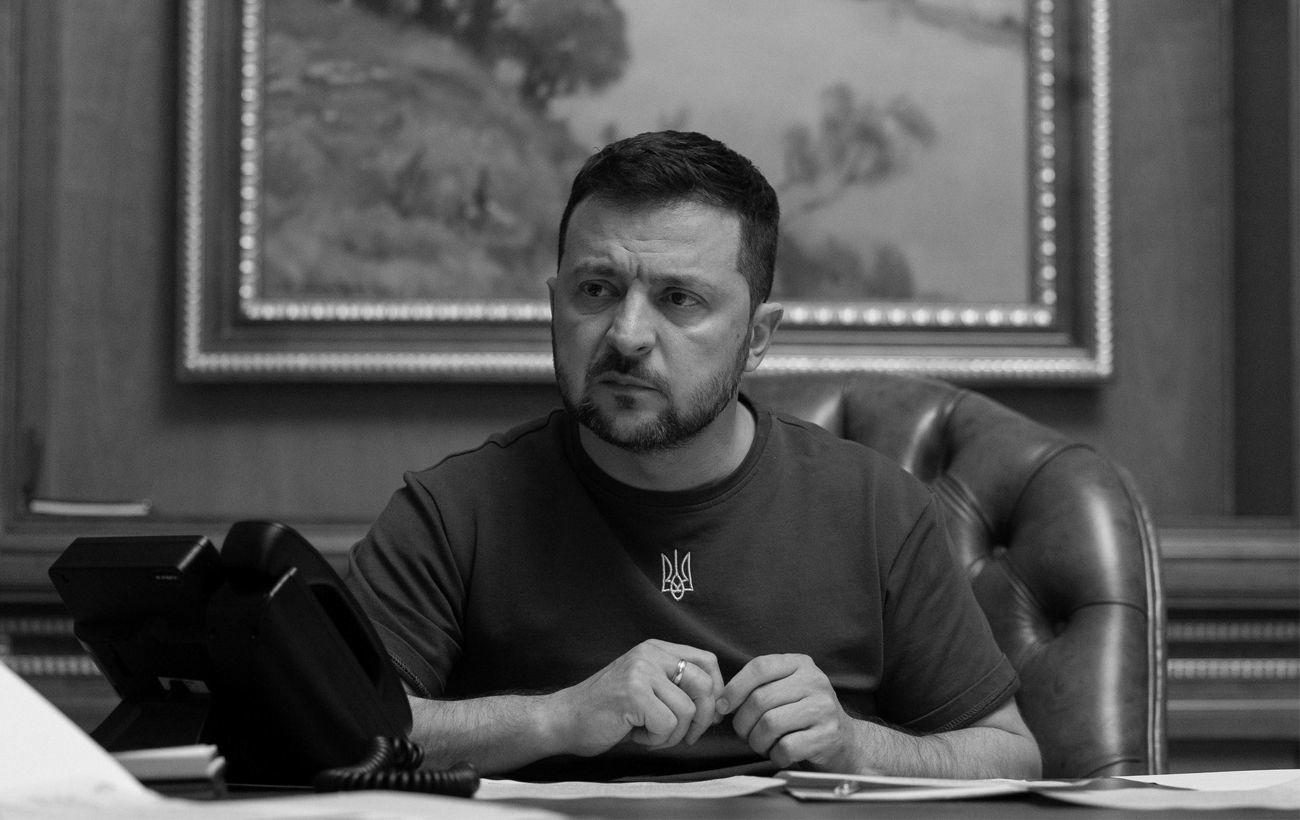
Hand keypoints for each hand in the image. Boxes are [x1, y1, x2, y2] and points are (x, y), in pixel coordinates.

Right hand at [551, 639, 722, 756]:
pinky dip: (656, 739)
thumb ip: (677, 688)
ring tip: (649, 733)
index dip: (716, 690)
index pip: (707, 661)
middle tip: (685, 736)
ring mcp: (641, 672)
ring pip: (687, 710)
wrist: (564, 720)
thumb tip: (720, 708)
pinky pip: (668, 724)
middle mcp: (649, 654)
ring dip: (673, 734)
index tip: (709, 714)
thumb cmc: (607, 711)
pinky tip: (637, 735)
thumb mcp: (646, 688)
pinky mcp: (633, 693)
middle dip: (703, 718)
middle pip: (704, 684)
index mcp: (655, 649)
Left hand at [718, 653, 862, 770]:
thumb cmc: (802, 713)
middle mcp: (815, 681)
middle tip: (744, 733)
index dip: (735, 687)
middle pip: (760, 699)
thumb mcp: (786, 688)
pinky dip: (775, 755)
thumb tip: (721, 702)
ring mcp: (824, 708)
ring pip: (770, 724)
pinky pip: (786, 747)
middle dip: (743, 722)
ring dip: (757, 741)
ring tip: (761, 744)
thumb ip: (758, 686)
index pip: (760, 667)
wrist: (844, 740)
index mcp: (800, 664)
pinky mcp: (828, 735)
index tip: (723, 706)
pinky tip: (779, 753)